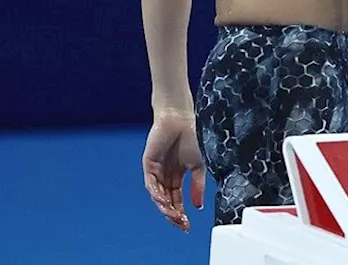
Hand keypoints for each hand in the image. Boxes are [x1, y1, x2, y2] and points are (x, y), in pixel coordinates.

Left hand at [142, 110, 206, 231]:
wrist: (182, 120)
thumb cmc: (193, 138)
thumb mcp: (199, 166)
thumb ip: (197, 186)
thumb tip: (198, 206)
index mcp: (177, 177)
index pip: (177, 200)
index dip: (182, 213)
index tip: (188, 226)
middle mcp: (166, 176)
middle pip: (167, 201)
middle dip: (173, 214)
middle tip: (181, 224)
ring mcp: (156, 171)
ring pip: (158, 195)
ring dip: (165, 207)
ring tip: (174, 215)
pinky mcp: (148, 165)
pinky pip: (151, 183)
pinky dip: (156, 193)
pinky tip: (163, 200)